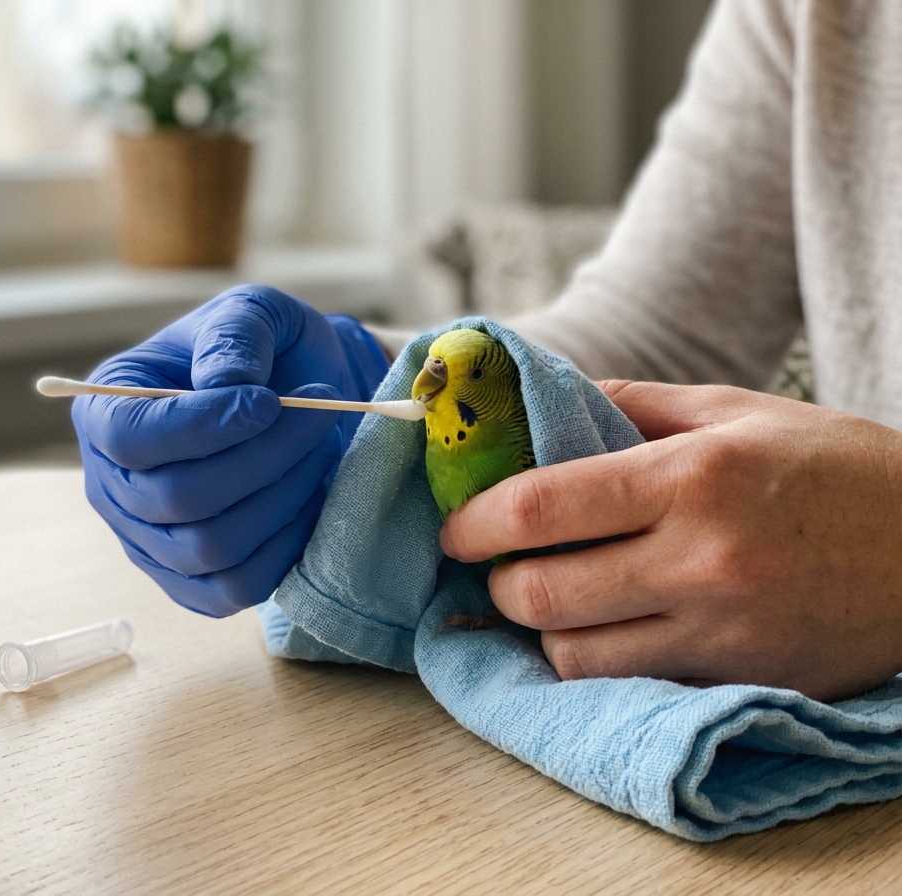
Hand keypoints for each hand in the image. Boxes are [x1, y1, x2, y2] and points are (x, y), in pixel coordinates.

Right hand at [73, 285, 389, 616]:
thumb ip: (234, 336)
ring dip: (283, 498)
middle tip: (318, 416)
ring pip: (211, 548)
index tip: (270, 401)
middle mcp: (113, 485)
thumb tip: (225, 385)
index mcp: (104, 412)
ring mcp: (149, 542)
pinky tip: (309, 497)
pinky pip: (236, 587)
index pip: (129, 437)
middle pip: (176, 498)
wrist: (297, 395)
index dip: (201, 426)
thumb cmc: (261, 351)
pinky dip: (285, 546)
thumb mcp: (251, 313)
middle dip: (262, 457)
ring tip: (319, 449)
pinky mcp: (194, 582)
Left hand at [440, 381, 901, 700]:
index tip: (455, 529)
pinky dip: (595, 661)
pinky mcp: (738, 678)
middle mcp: (700, 560)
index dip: (475, 523)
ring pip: (573, 655)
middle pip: (540, 594)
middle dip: (496, 583)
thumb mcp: (738, 412)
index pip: (542, 509)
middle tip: (497, 565)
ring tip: (552, 598)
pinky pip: (628, 683)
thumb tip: (545, 405)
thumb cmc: (837, 470)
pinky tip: (602, 630)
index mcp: (692, 478)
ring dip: (541, 630)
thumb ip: (632, 406)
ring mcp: (721, 630)